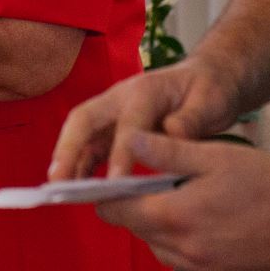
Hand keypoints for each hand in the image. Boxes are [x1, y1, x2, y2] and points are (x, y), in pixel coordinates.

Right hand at [49, 54, 239, 181]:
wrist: (207, 79)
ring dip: (69, 160)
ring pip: (82, 134)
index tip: (117, 183)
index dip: (121, 152)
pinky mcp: (113, 128)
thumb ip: (192, 118)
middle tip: (59, 180)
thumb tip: (171, 135)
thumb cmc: (208, 90)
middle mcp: (121, 98)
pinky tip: (80, 189)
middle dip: (69, 149)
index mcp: (145, 90)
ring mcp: (113, 112)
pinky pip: (91, 146)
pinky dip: (82, 166)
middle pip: (84, 119)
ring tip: (61, 191)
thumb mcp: (210, 100)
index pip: (128, 123)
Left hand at [93, 133, 269, 270]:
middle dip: (131, 209)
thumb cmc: (265, 181)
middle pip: (136, 231)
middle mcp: (183, 249)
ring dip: (155, 226)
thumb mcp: (213, 156)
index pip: (117, 213)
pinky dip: (178, 241)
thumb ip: (166, 150)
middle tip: (138, 183)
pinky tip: (196, 218)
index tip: (100, 182)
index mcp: (175, 217)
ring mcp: (203, 268)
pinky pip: (183, 260)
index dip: (104, 196)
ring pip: (159, 248)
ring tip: (170, 198)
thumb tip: (128, 139)